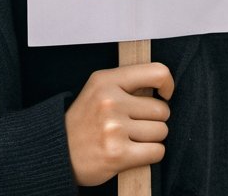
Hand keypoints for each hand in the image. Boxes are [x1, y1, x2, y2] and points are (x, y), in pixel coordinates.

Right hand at [64, 62, 173, 186]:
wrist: (60, 150)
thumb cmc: (86, 120)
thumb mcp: (99, 88)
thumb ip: (127, 83)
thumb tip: (163, 84)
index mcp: (106, 80)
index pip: (156, 72)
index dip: (167, 84)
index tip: (165, 94)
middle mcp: (110, 101)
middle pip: (162, 109)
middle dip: (155, 119)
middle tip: (138, 123)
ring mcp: (114, 128)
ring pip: (161, 131)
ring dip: (153, 137)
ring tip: (133, 137)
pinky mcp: (118, 154)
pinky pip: (157, 151)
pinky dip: (151, 153)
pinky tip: (136, 151)